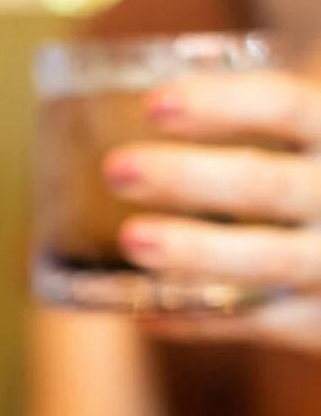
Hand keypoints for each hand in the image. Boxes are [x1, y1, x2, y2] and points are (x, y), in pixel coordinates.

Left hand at [104, 70, 320, 352]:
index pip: (286, 108)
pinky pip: (254, 324)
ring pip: (263, 260)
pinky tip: (142, 312)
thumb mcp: (312, 141)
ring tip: (132, 239)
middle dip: (188, 178)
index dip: (222, 104)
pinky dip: (197, 321)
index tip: (153, 104)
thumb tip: (158, 90)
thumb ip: (274, 119)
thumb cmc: (320, 179)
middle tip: (116, 169)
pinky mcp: (319, 323)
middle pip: (264, 184)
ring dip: (194, 251)